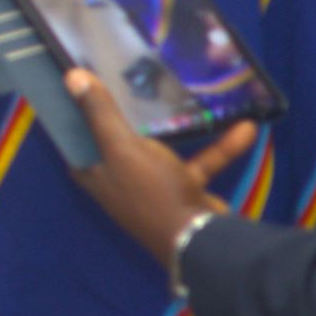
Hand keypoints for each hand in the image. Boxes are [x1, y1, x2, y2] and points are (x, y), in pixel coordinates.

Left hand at [60, 67, 257, 268]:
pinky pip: (201, 162)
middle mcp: (120, 179)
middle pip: (117, 138)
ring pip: (162, 147)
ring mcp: (154, 185)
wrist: (201, 240)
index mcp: (95, 171)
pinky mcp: (186, 190)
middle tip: (131, 76)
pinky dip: (222, 147)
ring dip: (179, 126)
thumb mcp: (122, 147)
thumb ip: (100, 114)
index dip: (75, 110)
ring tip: (186, 93)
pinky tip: (245, 127)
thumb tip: (71, 77)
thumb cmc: (151, 191)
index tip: (80, 77)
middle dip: (126, 111)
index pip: (76, 135)